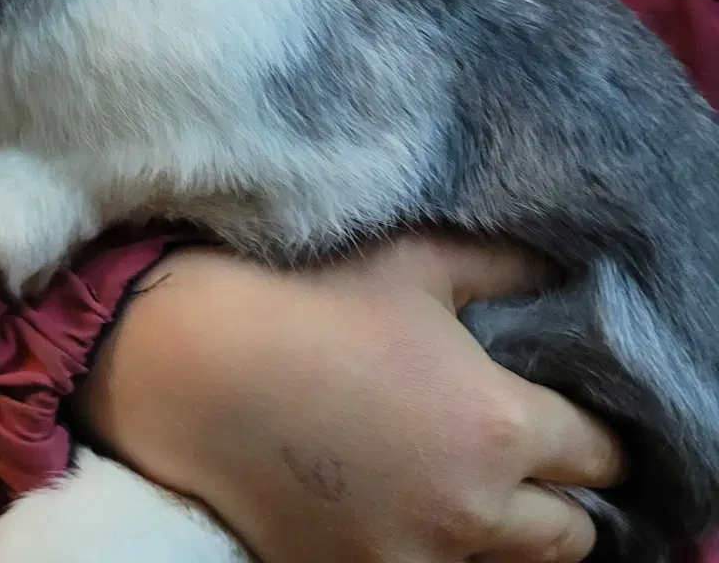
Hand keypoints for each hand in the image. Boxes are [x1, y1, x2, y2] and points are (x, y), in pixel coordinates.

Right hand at [76, 235, 624, 562]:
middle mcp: (469, 511)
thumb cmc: (307, 302)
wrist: (194, 367)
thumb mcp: (416, 262)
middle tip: (525, 461)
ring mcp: (409, 557)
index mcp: (497, 427)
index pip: (600, 456)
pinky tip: (398, 503)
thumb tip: (557, 271)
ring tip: (457, 483)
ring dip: (496, 532)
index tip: (570, 419)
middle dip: (560, 497)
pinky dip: (427, 546)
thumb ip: (503, 266)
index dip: (593, 435)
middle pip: (571, 536)